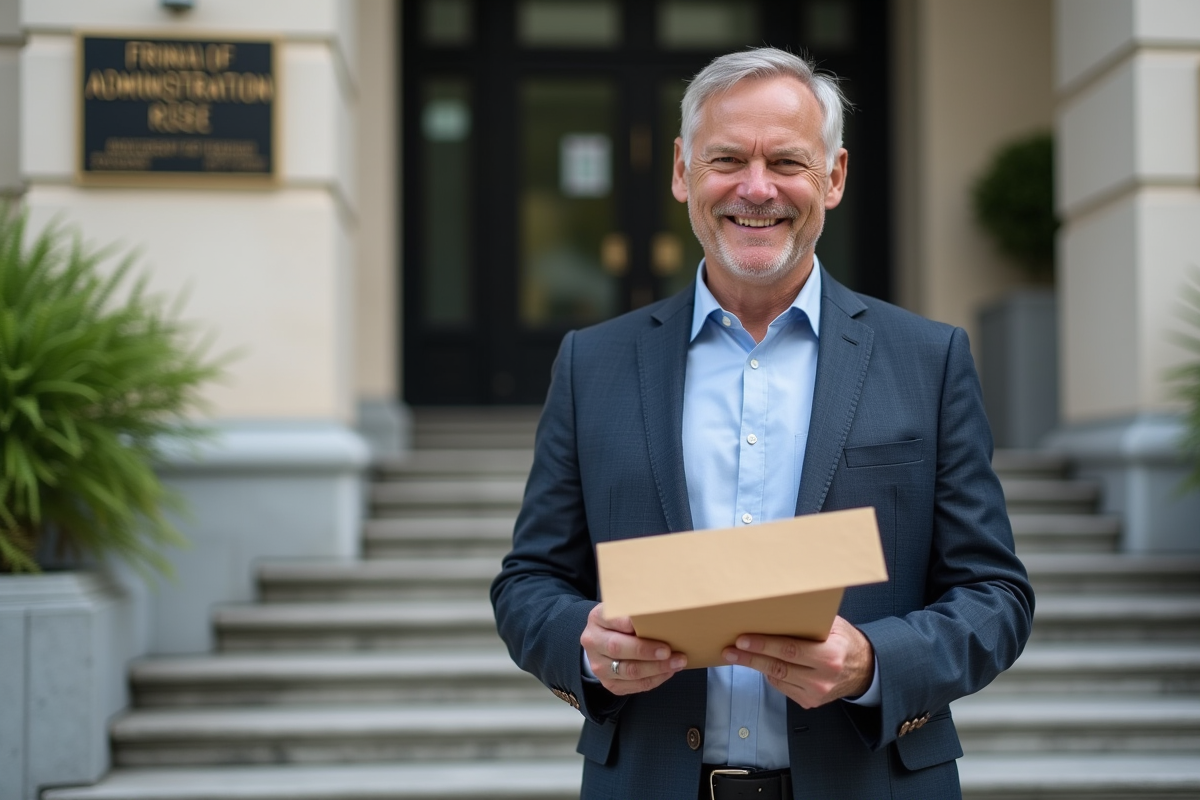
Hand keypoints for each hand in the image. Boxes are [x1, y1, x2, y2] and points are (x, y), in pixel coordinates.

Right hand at [580, 603, 686, 694]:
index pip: (612, 618)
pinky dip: (655, 679)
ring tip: (677, 662)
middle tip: (668, 650)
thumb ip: (636, 610)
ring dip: (657, 668)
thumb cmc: (620, 623)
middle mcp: (593, 643)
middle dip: (647, 650)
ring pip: (629, 671)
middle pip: (618, 648)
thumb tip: (663, 611)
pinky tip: (669, 671)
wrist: (603, 643)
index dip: (630, 622)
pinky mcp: (610, 683)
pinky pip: (635, 686)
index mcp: (597, 619)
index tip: (651, 622)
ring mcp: (600, 666)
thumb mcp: (623, 608)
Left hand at [722, 616, 873, 707]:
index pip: (790, 650)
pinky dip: (769, 674)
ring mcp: (815, 693)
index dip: (764, 645)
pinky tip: (759, 663)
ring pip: (777, 678)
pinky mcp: (809, 702)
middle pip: (779, 667)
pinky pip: (782, 686)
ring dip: (754, 666)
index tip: (744, 639)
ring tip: (735, 655)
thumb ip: (811, 620)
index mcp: (830, 656)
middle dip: (750, 657)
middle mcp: (822, 678)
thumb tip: (779, 607)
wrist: (864, 671)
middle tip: (731, 649)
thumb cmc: (846, 642)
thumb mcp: (835, 626)